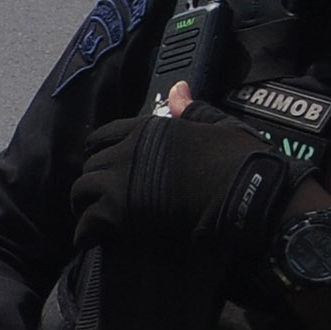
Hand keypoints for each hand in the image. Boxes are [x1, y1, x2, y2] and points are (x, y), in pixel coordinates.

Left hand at [68, 88, 296, 272]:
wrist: (247, 191)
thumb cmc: (240, 159)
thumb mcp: (217, 125)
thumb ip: (190, 110)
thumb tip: (178, 88)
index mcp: (149, 128)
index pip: (105, 135)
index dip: (100, 151)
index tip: (102, 164)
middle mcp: (128, 150)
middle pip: (91, 165)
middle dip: (92, 180)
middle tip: (96, 197)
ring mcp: (121, 180)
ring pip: (82, 191)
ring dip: (84, 205)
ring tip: (89, 219)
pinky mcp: (122, 211)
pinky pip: (89, 222)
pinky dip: (85, 233)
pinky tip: (87, 241)